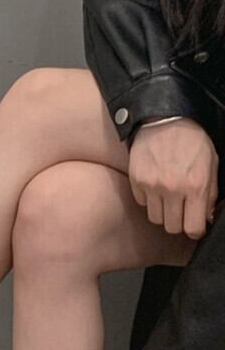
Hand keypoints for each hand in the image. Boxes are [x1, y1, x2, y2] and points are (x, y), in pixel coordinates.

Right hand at [129, 117, 218, 239]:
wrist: (164, 119)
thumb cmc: (192, 140)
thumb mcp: (211, 163)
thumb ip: (209, 193)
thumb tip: (205, 217)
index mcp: (195, 185)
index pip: (192, 227)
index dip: (195, 230)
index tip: (194, 226)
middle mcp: (173, 189)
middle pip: (171, 227)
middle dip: (178, 222)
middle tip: (181, 211)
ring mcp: (152, 187)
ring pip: (156, 219)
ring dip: (163, 212)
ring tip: (168, 198)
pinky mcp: (137, 182)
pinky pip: (143, 204)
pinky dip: (150, 199)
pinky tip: (156, 186)